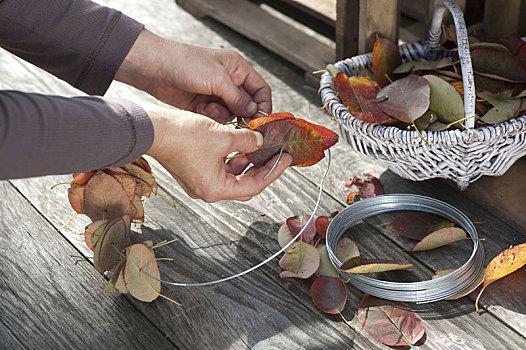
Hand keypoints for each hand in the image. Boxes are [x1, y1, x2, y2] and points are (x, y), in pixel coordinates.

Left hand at [116, 29, 270, 122]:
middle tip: (237, 123)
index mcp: (237, 68)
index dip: (263, 106)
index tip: (260, 121)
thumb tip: (253, 112)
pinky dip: (210, 116)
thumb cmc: (185, 63)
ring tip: (209, 108)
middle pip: (247, 105)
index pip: (260, 90)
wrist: (154, 68)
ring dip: (223, 115)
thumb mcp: (217, 79)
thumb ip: (237, 97)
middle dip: (241, 114)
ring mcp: (216, 94)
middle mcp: (229, 81)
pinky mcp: (203, 104)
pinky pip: (216, 117)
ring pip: (231, 114)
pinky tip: (200, 109)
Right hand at [146, 107, 291, 201]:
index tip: (285, 159)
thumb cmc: (181, 137)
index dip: (273, 171)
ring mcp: (199, 182)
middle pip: (244, 183)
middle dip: (261, 167)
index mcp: (216, 189)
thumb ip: (247, 140)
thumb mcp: (223, 136)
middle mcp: (207, 190)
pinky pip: (220, 168)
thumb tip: (259, 141)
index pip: (254, 185)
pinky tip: (239, 143)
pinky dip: (232, 158)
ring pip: (232, 175)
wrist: (153, 130)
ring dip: (246, 161)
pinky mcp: (193, 171)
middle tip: (275, 154)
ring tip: (258, 145)